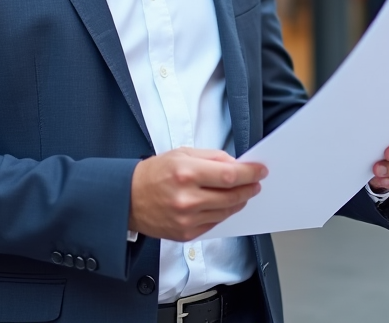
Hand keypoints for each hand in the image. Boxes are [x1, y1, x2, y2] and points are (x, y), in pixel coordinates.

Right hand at [129, 148, 266, 241]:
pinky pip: (215, 223)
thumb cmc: (154, 173)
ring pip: (226, 211)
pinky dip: (223, 213)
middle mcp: (187, 198)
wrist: (127, 199)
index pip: (230, 175)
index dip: (250, 173)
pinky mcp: (185, 234)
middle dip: (248, 188)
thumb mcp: (182, 154)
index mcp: (187, 173)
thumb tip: (237, 165)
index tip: (261, 170)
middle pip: (232, 196)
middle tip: (255, 182)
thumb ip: (212, 158)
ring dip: (239, 201)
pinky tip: (224, 204)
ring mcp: (186, 219)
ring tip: (242, 192)